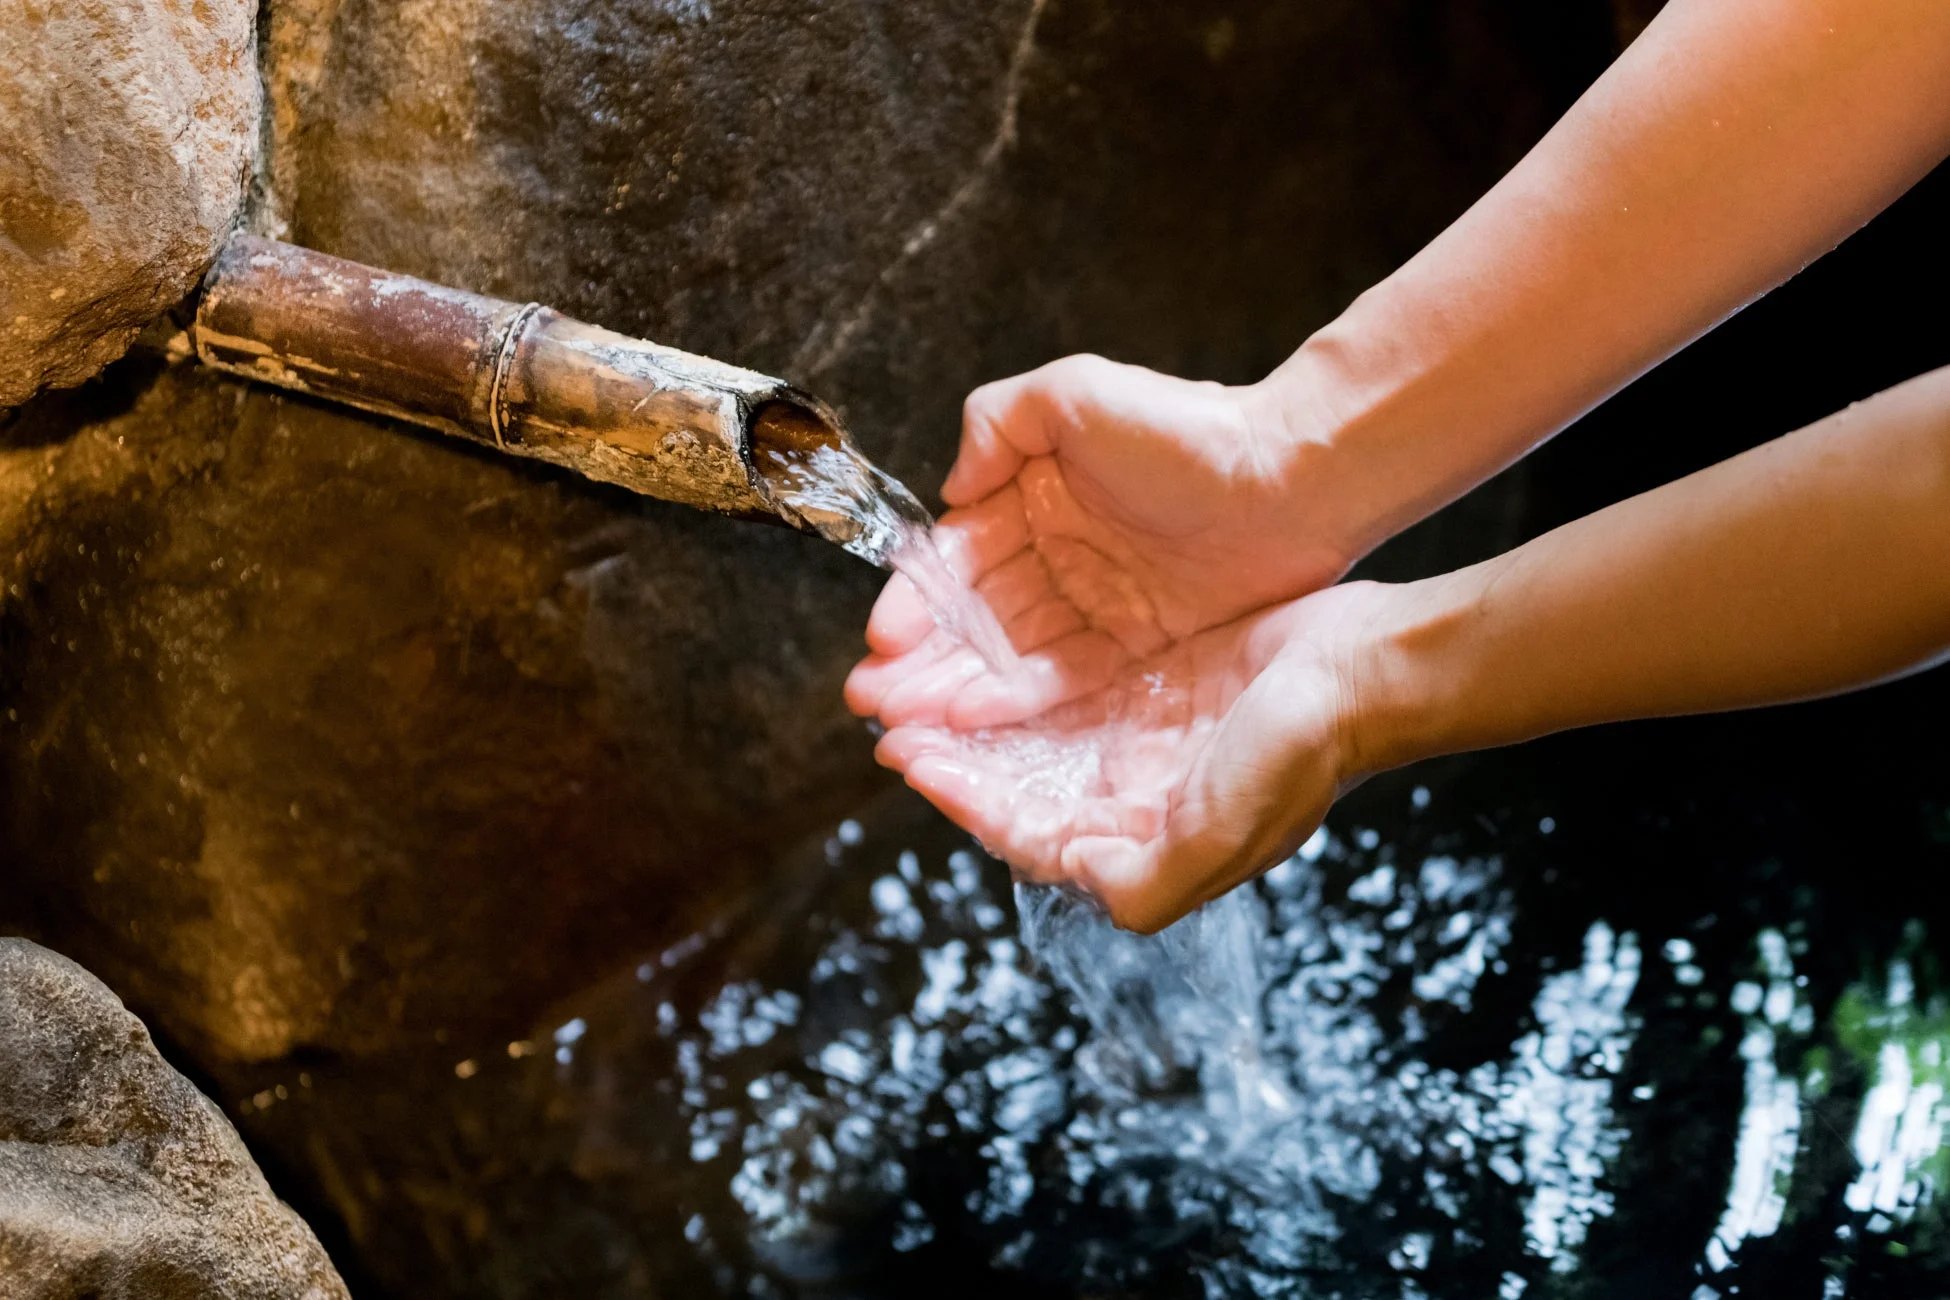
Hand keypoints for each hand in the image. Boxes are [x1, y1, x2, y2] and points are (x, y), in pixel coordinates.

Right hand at [850, 355, 1351, 729]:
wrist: (1291, 478)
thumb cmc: (1186, 428)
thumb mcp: (1074, 393)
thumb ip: (996, 423)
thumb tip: (950, 492)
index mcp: (1030, 496)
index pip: (956, 557)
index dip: (914, 599)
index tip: (881, 638)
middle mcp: (1054, 555)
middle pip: (972, 619)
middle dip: (918, 661)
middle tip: (871, 700)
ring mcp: (1092, 605)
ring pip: (1006, 657)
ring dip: (952, 692)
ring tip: (906, 726)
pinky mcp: (1133, 648)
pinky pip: (1063, 681)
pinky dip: (1015, 702)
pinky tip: (971, 723)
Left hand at [855, 582, 1384, 933]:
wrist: (1366, 670)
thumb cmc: (1301, 752)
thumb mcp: (1224, 831)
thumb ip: (1150, 882)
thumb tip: (1086, 891)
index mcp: (1142, 845)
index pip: (1027, 835)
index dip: (965, 802)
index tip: (911, 760)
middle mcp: (1134, 800)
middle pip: (1019, 787)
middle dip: (955, 761)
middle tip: (889, 721)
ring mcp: (1143, 743)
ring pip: (1035, 739)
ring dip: (977, 721)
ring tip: (919, 689)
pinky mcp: (1155, 688)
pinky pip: (1068, 690)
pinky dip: (1021, 682)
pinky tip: (985, 654)